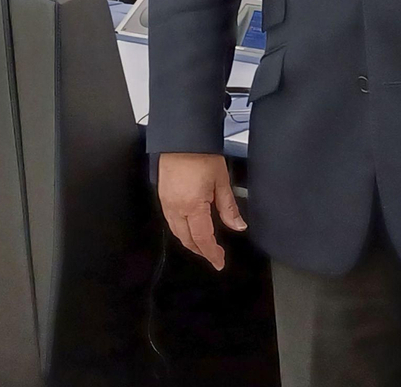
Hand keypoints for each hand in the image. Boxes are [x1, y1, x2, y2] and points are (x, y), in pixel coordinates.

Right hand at [157, 152, 245, 270]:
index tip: (219, 262)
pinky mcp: (162, 196)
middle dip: (201, 251)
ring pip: (177, 232)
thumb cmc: (201, 154)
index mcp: (193, 206)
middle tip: (214, 255)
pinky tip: (190, 228)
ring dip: (190, 242)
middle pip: (187, 240)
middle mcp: (176, 208)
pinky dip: (181, 230)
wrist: (182, 138)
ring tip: (204, 245)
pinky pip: (171, 221)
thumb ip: (229, 207)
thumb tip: (238, 225)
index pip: (203, 239)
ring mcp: (167, 203)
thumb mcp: (221, 181)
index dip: (212, 254)